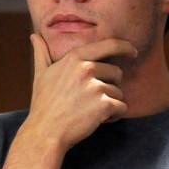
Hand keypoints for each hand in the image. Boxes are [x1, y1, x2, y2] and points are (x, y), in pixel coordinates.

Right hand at [26, 34, 136, 149]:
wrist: (45, 132)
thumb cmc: (43, 105)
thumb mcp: (41, 75)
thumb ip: (42, 53)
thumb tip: (34, 35)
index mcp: (74, 57)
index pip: (110, 44)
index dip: (125, 47)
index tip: (133, 52)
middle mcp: (86, 68)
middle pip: (116, 73)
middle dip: (109, 87)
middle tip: (91, 100)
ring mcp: (96, 86)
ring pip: (119, 92)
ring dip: (110, 104)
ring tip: (90, 111)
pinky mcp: (104, 105)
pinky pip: (122, 107)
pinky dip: (114, 116)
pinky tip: (98, 120)